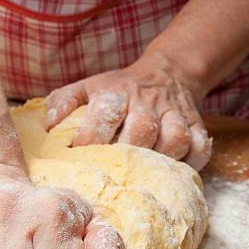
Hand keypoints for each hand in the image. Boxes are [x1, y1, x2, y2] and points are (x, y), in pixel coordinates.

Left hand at [45, 53, 211, 170]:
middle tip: (114, 172)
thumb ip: (62, 103)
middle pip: (141, 130)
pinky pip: (200, 148)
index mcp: (115, 93)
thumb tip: (48, 128)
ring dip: (161, 160)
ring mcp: (174, 114)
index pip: (104, 115)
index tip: (79, 158)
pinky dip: (191, 162)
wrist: (164, 74)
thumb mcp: (86, 88)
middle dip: (127, 153)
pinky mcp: (197, 124)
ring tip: (146, 174)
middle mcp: (146, 103)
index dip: (90, 140)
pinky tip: (174, 171)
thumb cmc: (117, 90)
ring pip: (175, 139)